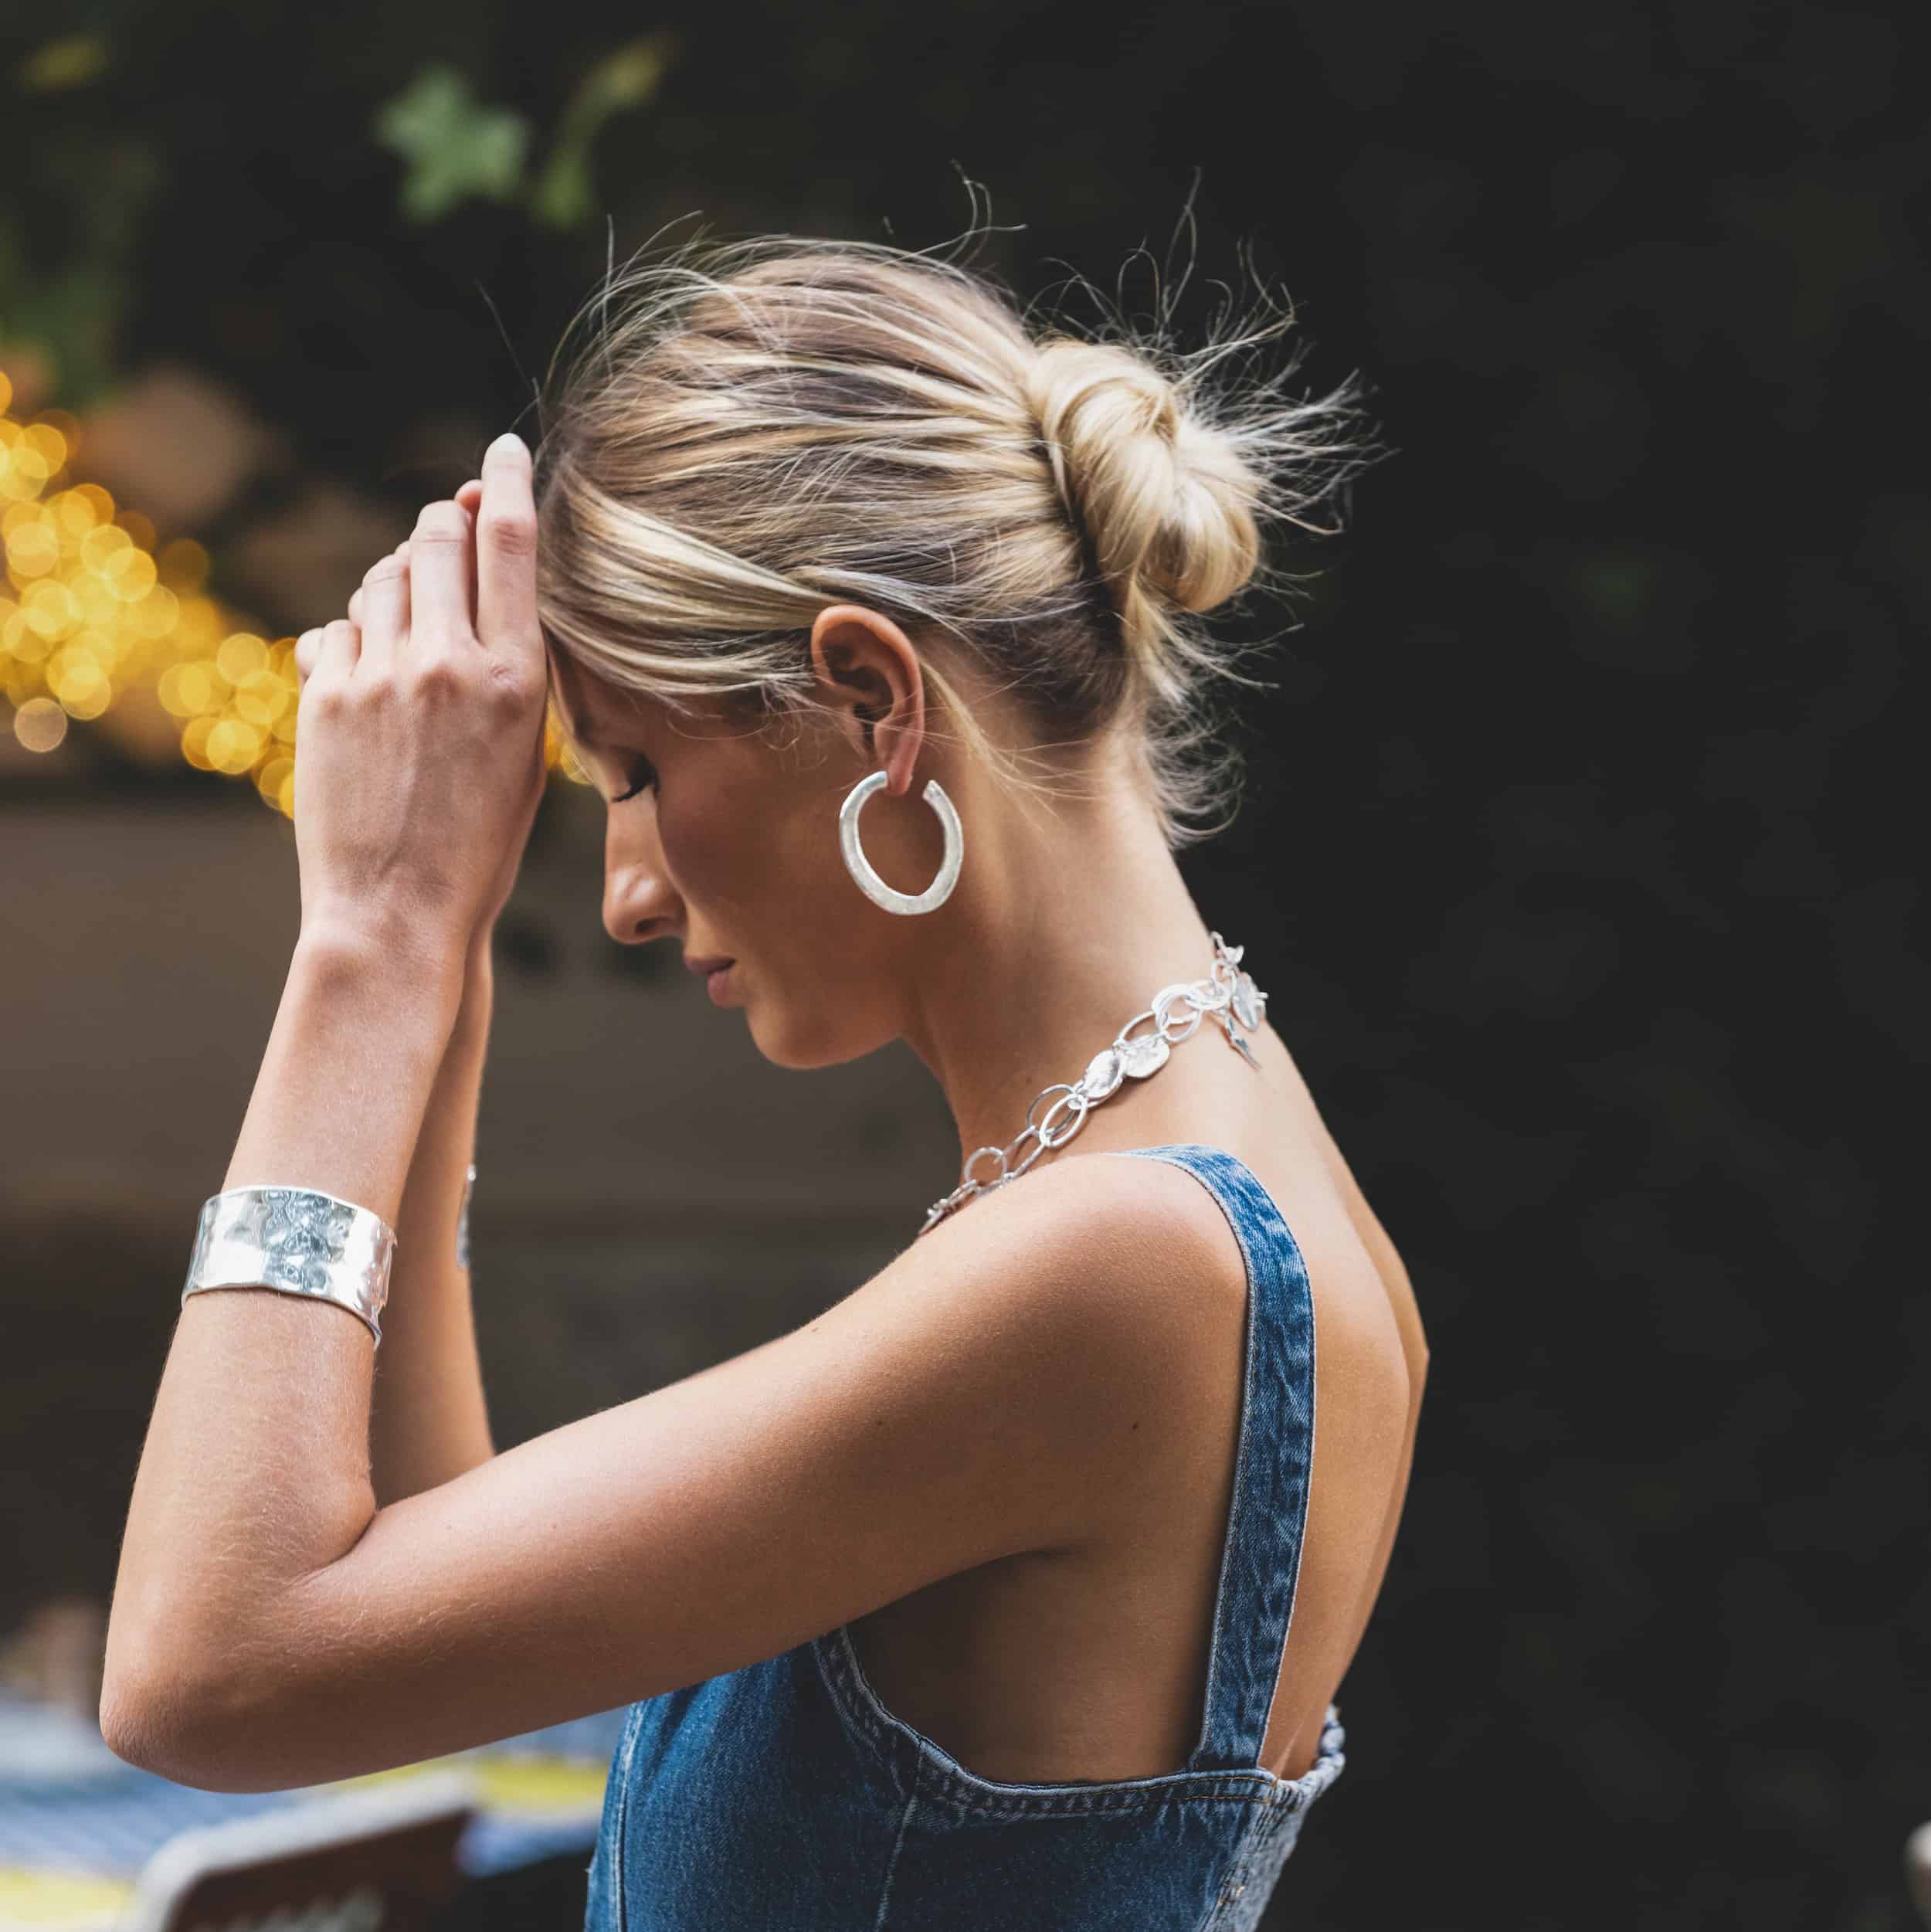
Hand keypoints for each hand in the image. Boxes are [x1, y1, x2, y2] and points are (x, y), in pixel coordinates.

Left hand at [291, 434, 546, 965]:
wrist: (399, 913)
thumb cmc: (480, 843)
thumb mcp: (525, 751)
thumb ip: (506, 664)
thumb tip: (474, 580)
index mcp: (515, 678)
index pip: (510, 542)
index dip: (506, 480)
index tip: (503, 449)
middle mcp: (446, 663)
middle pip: (438, 538)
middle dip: (443, 523)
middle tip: (450, 528)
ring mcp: (378, 677)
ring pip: (383, 578)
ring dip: (398, 584)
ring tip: (412, 631)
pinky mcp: (323, 697)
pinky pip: (337, 629)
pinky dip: (354, 639)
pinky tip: (370, 680)